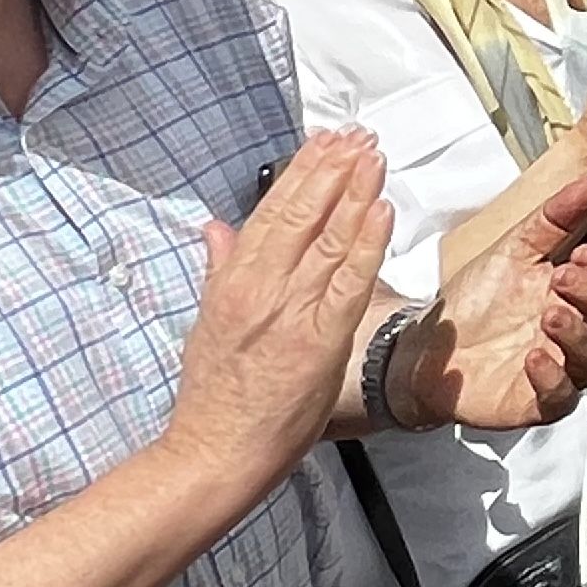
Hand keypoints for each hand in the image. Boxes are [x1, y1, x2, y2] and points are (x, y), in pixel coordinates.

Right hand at [166, 132, 394, 496]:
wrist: (215, 452)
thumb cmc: (213, 396)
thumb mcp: (205, 322)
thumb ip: (218, 270)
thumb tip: (215, 229)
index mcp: (233, 282)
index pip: (272, 211)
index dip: (302, 172)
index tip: (325, 142)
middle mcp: (261, 288)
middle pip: (302, 213)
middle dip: (333, 168)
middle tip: (357, 134)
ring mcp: (291, 310)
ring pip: (328, 238)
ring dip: (355, 191)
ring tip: (373, 154)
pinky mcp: (320, 337)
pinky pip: (349, 280)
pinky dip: (367, 241)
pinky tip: (381, 209)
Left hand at [397, 176, 586, 431]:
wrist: (429, 346)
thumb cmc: (477, 301)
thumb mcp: (512, 251)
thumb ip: (551, 221)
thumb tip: (586, 185)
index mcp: (581, 293)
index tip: (583, 253)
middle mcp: (581, 331)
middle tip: (563, 277)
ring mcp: (564, 367)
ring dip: (579, 334)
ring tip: (549, 314)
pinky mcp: (540, 401)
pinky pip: (562, 395)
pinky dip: (553, 376)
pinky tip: (532, 357)